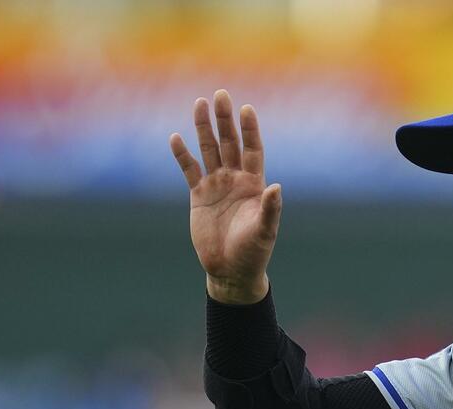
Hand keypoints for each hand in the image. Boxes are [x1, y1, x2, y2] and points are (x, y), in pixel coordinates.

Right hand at [170, 90, 281, 303]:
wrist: (230, 269)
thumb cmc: (253, 251)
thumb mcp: (265, 231)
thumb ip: (270, 209)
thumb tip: (276, 187)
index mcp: (254, 184)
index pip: (253, 150)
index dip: (250, 130)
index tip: (246, 109)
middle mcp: (236, 179)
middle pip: (230, 143)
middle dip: (225, 120)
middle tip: (221, 94)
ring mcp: (216, 186)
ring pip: (209, 151)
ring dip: (204, 128)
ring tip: (199, 103)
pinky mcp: (199, 196)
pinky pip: (189, 170)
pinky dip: (182, 155)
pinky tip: (176, 137)